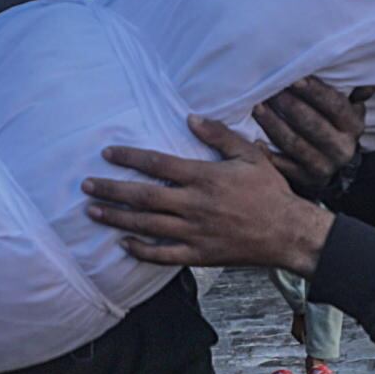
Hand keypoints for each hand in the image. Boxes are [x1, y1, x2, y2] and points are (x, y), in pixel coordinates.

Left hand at [87, 117, 331, 273]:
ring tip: (93, 211)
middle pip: (143, 196)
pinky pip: (162, 255)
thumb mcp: (249, 155)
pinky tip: (124, 243)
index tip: (108, 154)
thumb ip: (219, 136)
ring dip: (116, 217)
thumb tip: (191, 118)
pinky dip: (141, 250)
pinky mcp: (199, 255)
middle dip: (111, 190)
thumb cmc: (270, 192)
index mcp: (204, 178)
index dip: (129, 158)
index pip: (157, 164)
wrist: (288, 232)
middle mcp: (193, 205)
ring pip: (146, 225)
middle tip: (86, 185)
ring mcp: (194, 233)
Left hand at [252, 75, 369, 190]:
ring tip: (257, 108)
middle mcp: (342, 148)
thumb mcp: (350, 112)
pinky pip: (284, 167)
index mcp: (353, 126)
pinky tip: (255, 142)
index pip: (335, 106)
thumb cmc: (336, 128)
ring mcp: (324, 166)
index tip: (294, 79)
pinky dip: (269, 155)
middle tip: (270, 90)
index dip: (315, 92)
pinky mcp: (307, 180)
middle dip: (289, 105)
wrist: (334, 167)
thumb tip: (368, 87)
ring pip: (295, 143)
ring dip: (273, 124)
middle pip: (313, 124)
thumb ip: (355, 96)